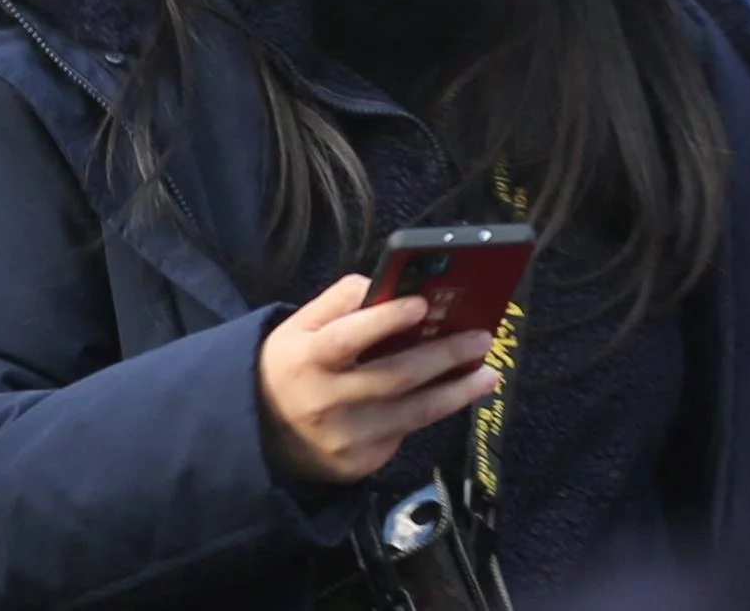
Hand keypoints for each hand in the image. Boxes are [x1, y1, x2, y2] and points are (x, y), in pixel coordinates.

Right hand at [255, 273, 499, 484]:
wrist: (262, 433)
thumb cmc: (293, 366)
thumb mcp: (299, 327)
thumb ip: (341, 302)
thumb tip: (390, 284)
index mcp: (307, 358)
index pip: (348, 336)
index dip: (385, 320)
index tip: (423, 304)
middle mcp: (326, 400)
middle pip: (395, 376)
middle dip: (445, 355)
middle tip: (481, 338)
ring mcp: (344, 437)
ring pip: (413, 414)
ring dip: (457, 391)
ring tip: (487, 374)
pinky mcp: (358, 464)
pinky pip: (403, 434)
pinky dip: (431, 413)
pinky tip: (453, 396)